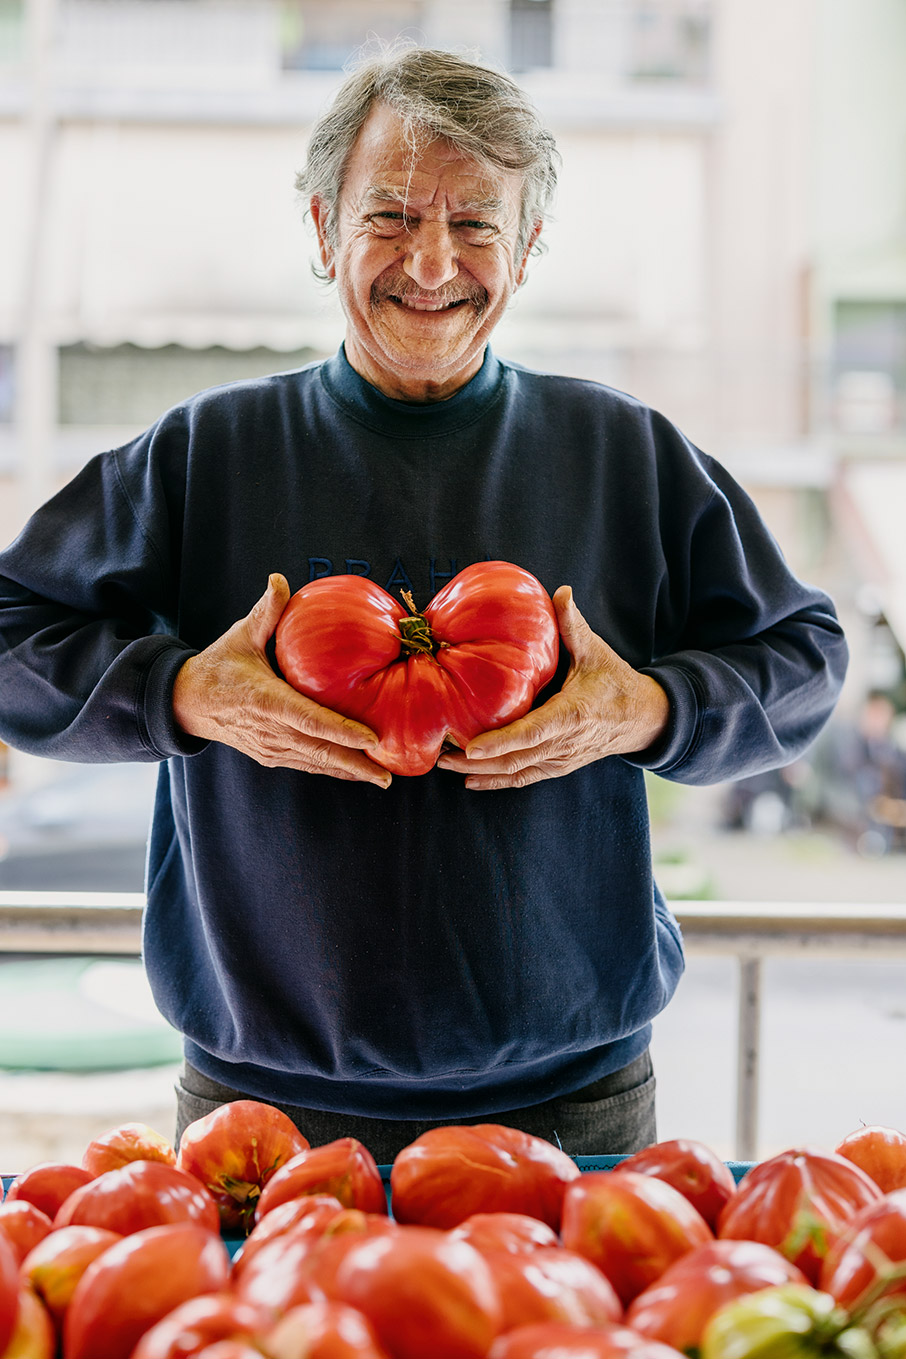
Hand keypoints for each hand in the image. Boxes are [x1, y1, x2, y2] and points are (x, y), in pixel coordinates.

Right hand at [172, 574, 390, 787]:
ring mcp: (269, 747)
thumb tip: (280, 579)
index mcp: (264, 699)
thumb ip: (266, 611)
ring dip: (348, 772)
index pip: (310, 719)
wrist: (185, 703)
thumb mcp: (240, 635)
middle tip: (387, 775)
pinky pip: (305, 764)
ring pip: (314, 763)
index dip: (342, 731)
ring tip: (380, 778)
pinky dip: (331, 769)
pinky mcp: (269, 755)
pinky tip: (354, 771)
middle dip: (355, 764)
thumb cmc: (218, 666)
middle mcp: (269, 729)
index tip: (371, 738)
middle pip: (319, 751)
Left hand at [436, 586, 669, 789]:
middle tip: (441, 756)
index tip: (471, 747)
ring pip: (516, 773)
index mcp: (572, 714)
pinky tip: (471, 781)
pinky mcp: (558, 766)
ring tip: (446, 766)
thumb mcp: (597, 652)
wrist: (644, 719)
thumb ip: (573, 626)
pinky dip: (497, 781)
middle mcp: (565, 743)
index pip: (531, 733)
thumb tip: (561, 592)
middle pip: (515, 759)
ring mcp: (561, 759)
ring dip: (480, 773)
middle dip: (476, 762)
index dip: (500, 742)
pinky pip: (524, 778)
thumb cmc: (617, 683)